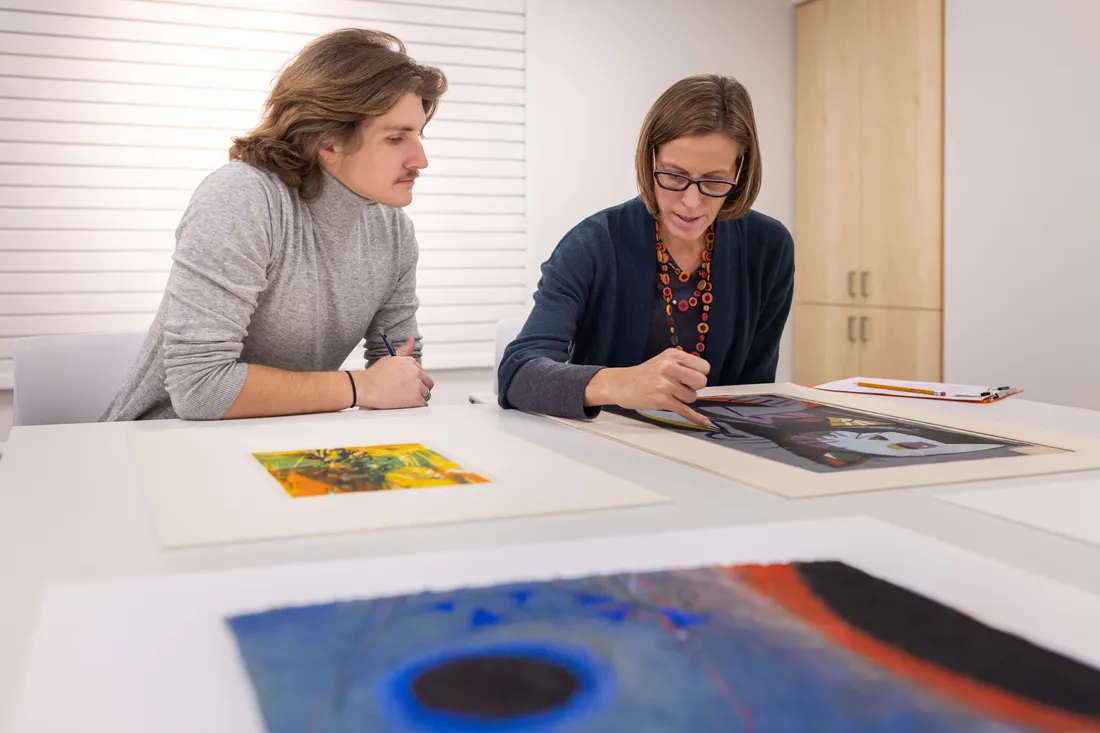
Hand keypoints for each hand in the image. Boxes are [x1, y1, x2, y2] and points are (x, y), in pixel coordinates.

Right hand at [356, 337, 434, 408]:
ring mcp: (417, 386)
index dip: (414, 378)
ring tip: (406, 398)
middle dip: (420, 387)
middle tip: (408, 391)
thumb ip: (403, 351)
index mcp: (411, 362)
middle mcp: (416, 372)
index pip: (421, 372)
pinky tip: (408, 404)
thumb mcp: (390, 358)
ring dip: (419, 396)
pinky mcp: (415, 399)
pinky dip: (417, 405)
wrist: (366, 387)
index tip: (408, 382)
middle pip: (427, 382)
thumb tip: (411, 341)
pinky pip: (424, 404)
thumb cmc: (374, 375)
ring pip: (426, 393)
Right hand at [585, 349, 710, 425]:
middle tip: (682, 387)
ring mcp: (665, 384)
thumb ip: (682, 365)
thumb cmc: (643, 374)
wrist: (621, 384)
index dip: (699, 374)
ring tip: (669, 394)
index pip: (704, 366)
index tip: (690, 378)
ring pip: (692, 397)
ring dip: (684, 399)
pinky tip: (704, 421)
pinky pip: (685, 410)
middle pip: (701, 382)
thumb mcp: (663, 360)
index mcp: (673, 355)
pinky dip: (696, 417)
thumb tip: (701, 378)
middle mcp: (670, 367)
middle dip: (695, 387)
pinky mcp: (662, 400)